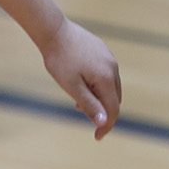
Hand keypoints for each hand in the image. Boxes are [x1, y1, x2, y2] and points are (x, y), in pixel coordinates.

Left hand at [40, 19, 121, 139]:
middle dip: (102, 112)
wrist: (53, 31)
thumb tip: (104, 123)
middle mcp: (112, 68)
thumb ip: (89, 105)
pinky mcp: (102, 51)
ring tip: (78, 102)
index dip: (106, 125)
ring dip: (99, 98)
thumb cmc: (59, 60)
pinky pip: (105, 74)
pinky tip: (81, 85)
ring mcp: (109, 58)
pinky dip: (97, 86)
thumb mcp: (72, 87)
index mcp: (107, 78)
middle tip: (84, 116)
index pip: (113, 109)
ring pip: (110, 86)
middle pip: (114, 99)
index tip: (96, 137)